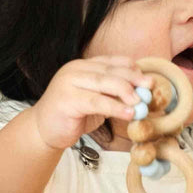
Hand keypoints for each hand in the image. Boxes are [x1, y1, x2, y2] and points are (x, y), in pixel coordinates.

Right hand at [29, 56, 151, 149]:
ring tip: (141, 103)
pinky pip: (97, 102)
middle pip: (110, 71)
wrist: (43, 131)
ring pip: (104, 84)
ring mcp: (69, 83)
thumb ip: (111, 94)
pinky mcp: (67, 100)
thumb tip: (141, 94)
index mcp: (82, 66)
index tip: (147, 78)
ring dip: (126, 92)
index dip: (131, 68)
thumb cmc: (71, 116)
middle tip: (150, 88)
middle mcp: (74, 70)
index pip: (111, 61)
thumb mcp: (95, 101)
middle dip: (133, 79)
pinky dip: (115, 107)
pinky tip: (129, 114)